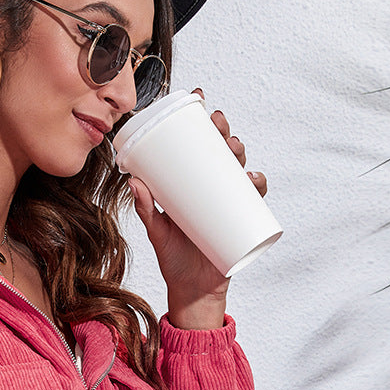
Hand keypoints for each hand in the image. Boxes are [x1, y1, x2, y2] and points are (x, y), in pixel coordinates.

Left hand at [128, 89, 267, 330]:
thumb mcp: (157, 231)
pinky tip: (254, 179)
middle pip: (222, 152)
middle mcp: (212, 189)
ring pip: (239, 170)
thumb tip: (132, 181)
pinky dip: (257, 187)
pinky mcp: (242, 222)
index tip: (199, 98)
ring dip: (240, 154)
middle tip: (218, 125)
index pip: (198, 145)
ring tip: (232, 150)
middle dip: (224, 132)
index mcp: (191, 184)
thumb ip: (145, 208)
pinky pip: (254, 200)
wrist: (192, 290)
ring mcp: (229, 204)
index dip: (201, 121)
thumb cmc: (174, 258)